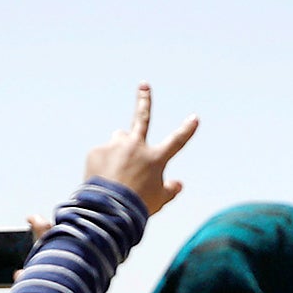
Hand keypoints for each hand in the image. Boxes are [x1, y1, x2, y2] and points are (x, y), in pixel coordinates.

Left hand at [84, 84, 198, 213]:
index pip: (177, 141)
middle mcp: (136, 146)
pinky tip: (103, 179)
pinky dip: (103, 165)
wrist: (109, 207)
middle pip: (142, 118)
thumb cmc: (138, 205)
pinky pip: (102, 155)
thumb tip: (178, 184)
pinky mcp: (97, 151)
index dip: (187, 130)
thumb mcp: (159, 200)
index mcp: (156, 158)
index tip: (195, 118)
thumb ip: (170, 190)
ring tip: (116, 169)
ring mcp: (115, 146)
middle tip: (144, 85)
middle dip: (145, 100)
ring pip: (119, 140)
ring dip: (119, 148)